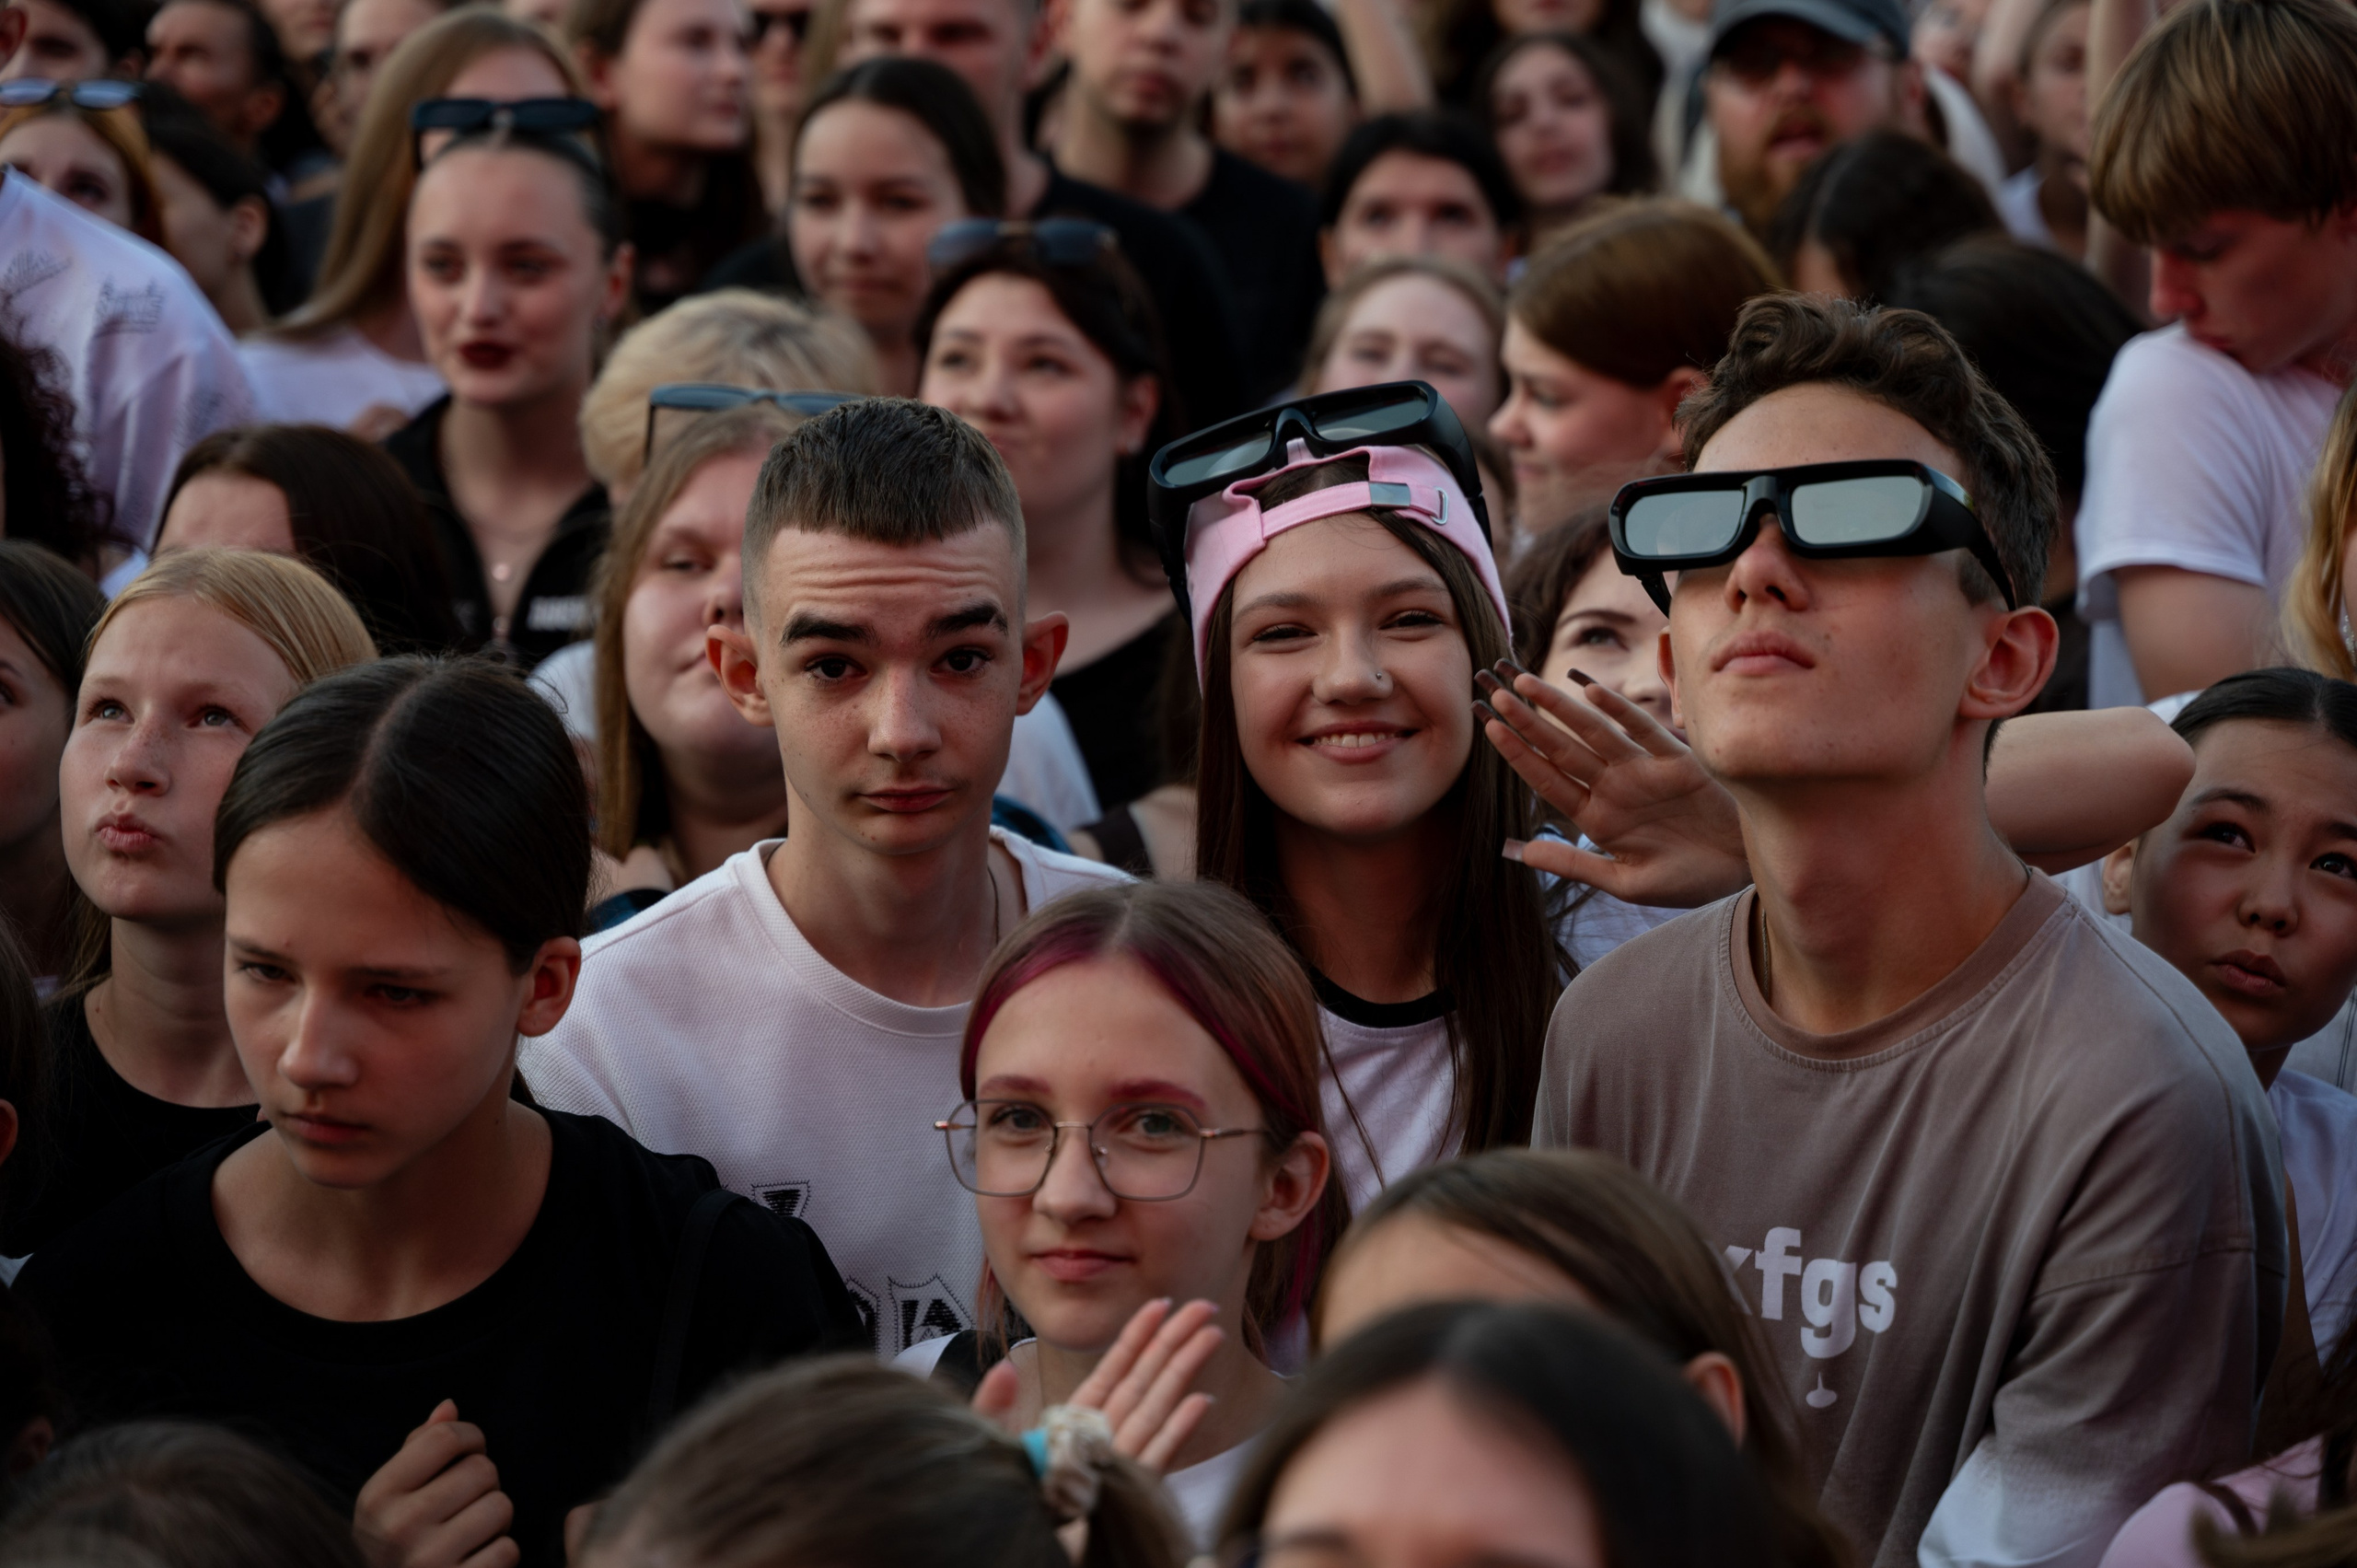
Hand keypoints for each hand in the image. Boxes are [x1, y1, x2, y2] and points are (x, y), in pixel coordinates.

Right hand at [354, 1401, 518, 1567]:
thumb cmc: (394, 1542)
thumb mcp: (389, 1498)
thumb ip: (417, 1449)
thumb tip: (449, 1407)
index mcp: (378, 1496)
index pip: (444, 1437)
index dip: (470, 1437)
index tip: (469, 1452)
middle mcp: (398, 1527)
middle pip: (482, 1469)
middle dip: (484, 1482)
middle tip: (465, 1503)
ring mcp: (427, 1561)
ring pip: (501, 1506)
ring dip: (495, 1517)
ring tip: (471, 1531)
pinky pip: (508, 1549)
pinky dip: (500, 1552)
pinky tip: (475, 1559)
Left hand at [969, 1298, 1223, 1474]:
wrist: (1012, 1539)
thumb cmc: (1006, 1491)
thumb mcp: (991, 1443)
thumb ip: (995, 1406)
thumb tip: (1006, 1369)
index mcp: (1075, 1418)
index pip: (1113, 1369)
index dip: (1137, 1336)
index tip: (1161, 1304)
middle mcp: (1102, 1434)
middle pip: (1145, 1380)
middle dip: (1174, 1342)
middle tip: (1205, 1307)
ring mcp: (1117, 1460)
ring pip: (1157, 1408)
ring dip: (1184, 1371)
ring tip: (1212, 1336)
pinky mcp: (1124, 1490)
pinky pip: (1155, 1456)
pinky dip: (1179, 1430)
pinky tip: (1202, 1401)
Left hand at [1477, 662, 1750, 908]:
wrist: (1743, 873)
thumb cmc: (1689, 879)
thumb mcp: (1627, 883)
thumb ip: (1576, 865)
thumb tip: (1522, 852)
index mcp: (1597, 817)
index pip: (1548, 781)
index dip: (1519, 755)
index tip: (1490, 729)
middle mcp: (1614, 788)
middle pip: (1561, 750)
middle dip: (1528, 723)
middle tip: (1496, 695)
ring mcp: (1642, 772)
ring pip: (1593, 733)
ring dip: (1560, 707)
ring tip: (1526, 681)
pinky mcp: (1675, 762)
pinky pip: (1642, 730)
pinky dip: (1618, 711)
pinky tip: (1591, 691)